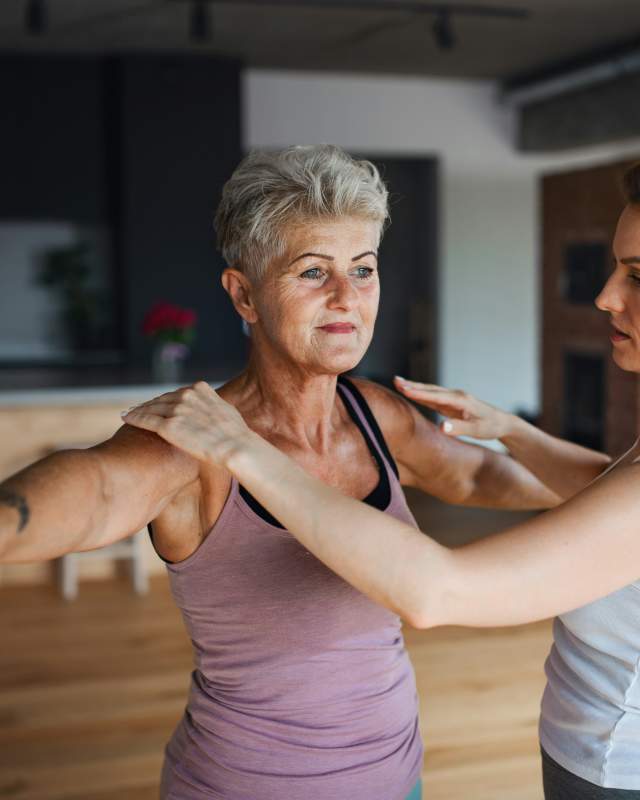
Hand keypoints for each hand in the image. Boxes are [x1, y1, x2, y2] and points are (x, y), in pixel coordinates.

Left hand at [121, 381, 254, 466]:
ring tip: (129, 412)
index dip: (166, 399)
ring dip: (138, 409)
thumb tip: (212, 410)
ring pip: (151, 407)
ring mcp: (176, 410)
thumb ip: (213, 406)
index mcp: (201, 389)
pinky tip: (125, 418)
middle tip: (138, 407)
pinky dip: (134, 417)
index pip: (177, 392)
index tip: (158, 402)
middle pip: (162, 398)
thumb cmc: (236, 435)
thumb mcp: (226, 410)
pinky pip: (145, 419)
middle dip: (150, 403)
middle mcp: (187, 395)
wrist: (236, 446)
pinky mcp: (168, 426)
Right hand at [393, 377, 512, 439]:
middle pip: (430, 389)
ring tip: (398, 383)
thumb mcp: (477, 430)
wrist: (501, 422)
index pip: (436, 396)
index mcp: (461, 400)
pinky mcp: (451, 402)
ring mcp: (453, 398)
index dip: (419, 393)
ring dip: (414, 387)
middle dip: (412, 385)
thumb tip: (441, 427)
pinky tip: (411, 392)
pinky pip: (433, 397)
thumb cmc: (490, 427)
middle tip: (395, 380)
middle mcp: (456, 395)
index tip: (404, 389)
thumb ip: (459, 428)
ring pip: (430, 391)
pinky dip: (421, 394)